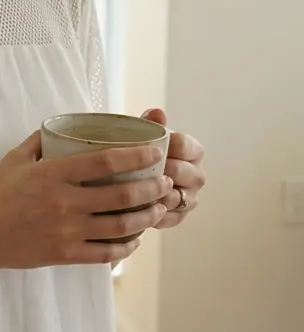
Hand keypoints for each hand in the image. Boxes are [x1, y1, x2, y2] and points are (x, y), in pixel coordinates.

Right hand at [0, 131, 172, 271]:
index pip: (105, 162)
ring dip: (146, 217)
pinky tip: (135, 238)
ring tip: (158, 207)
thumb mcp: (15, 159)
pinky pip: (105, 253)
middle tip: (164, 181)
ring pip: (120, 226)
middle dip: (151, 188)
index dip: (136, 156)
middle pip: (122, 196)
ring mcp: (66, 231)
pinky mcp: (64, 254)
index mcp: (53, 174)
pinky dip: (126, 247)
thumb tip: (66, 126)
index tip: (154, 152)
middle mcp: (64, 203)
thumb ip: (41, 141)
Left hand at [141, 108, 205, 228]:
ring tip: (134, 191)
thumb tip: (158, 113)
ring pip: (176, 197)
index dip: (165, 146)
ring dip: (156, 195)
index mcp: (193, 151)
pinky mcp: (180, 216)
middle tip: (136, 170)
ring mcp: (191, 197)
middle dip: (160, 170)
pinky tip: (136, 210)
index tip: (146, 148)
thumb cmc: (143, 152)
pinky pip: (170, 218)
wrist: (136, 177)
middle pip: (182, 172)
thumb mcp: (145, 136)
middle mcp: (197, 175)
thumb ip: (151, 123)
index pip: (184, 145)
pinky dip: (153, 215)